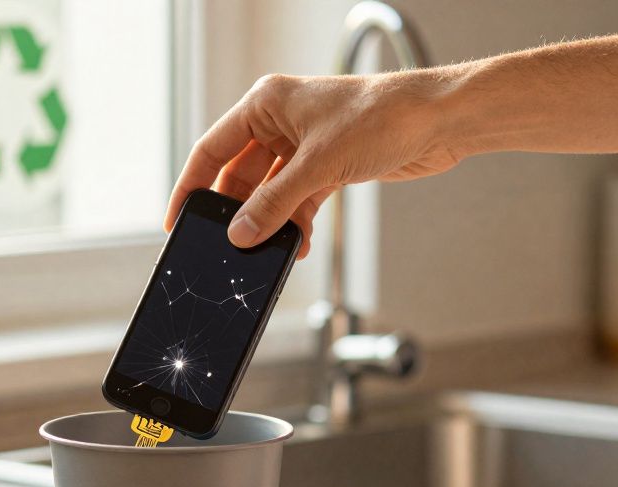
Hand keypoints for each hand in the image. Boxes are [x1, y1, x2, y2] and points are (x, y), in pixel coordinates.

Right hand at [164, 72, 464, 257]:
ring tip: (269, 250)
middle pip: (239, 177)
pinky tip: (297, 244)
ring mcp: (303, 146)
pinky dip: (295, 224)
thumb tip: (240, 235)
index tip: (178, 220)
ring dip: (271, 224)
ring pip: (270, 194)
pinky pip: (296, 202)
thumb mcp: (319, 165)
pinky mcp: (327, 167)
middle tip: (229, 247)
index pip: (212, 150)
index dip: (191, 186)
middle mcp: (279, 122)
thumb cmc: (382, 116)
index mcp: (265, 104)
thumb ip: (275, 204)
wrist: (439, 121)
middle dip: (238, 214)